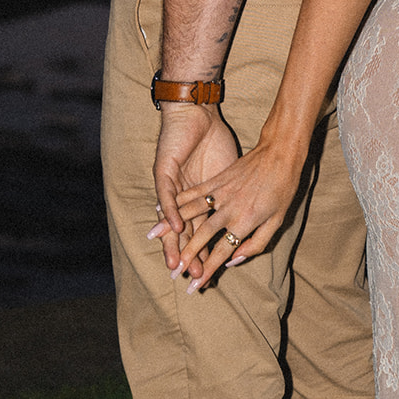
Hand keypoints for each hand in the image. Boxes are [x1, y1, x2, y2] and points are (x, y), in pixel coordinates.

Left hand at [149, 106, 238, 275]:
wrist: (195, 116)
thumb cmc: (215, 144)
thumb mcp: (230, 176)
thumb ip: (228, 199)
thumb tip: (234, 240)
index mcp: (202, 204)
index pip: (205, 236)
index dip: (206, 256)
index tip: (209, 278)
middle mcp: (185, 202)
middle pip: (187, 235)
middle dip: (189, 257)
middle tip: (190, 282)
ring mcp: (171, 188)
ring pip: (172, 221)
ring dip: (173, 241)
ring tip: (175, 262)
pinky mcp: (163, 173)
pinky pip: (165, 193)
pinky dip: (166, 208)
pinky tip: (167, 223)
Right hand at [171, 134, 309, 292]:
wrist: (280, 153)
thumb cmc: (282, 189)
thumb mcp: (277, 221)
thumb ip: (255, 244)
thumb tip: (233, 261)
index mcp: (245, 221)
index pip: (222, 252)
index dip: (208, 271)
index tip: (195, 286)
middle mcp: (229, 208)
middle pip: (202, 236)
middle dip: (186, 256)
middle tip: (173, 274)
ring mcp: (221, 192)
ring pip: (191, 212)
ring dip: (172, 226)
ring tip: (154, 239)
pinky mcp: (217, 179)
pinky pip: (193, 192)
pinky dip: (177, 201)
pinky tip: (163, 207)